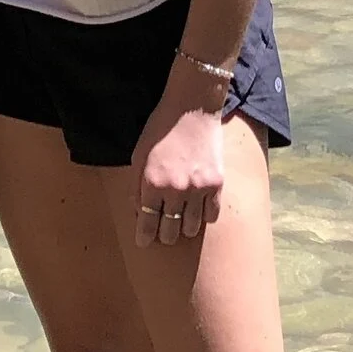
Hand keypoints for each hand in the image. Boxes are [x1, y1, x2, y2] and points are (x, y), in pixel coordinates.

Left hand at [131, 86, 226, 247]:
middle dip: (164, 234)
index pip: (147, 222)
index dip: (144, 236)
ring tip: (181, 221)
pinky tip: (198, 210)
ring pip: (192, 228)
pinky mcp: (216, 184)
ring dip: (184, 228)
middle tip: (163, 232)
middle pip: (170, 230)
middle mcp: (175, 189)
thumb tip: (138, 213)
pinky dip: (204, 217)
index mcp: (152, 182)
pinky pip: (211, 216)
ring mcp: (198, 188)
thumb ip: (136, 186)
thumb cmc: (161, 130)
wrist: (192, 109)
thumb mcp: (139, 155)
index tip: (143, 242)